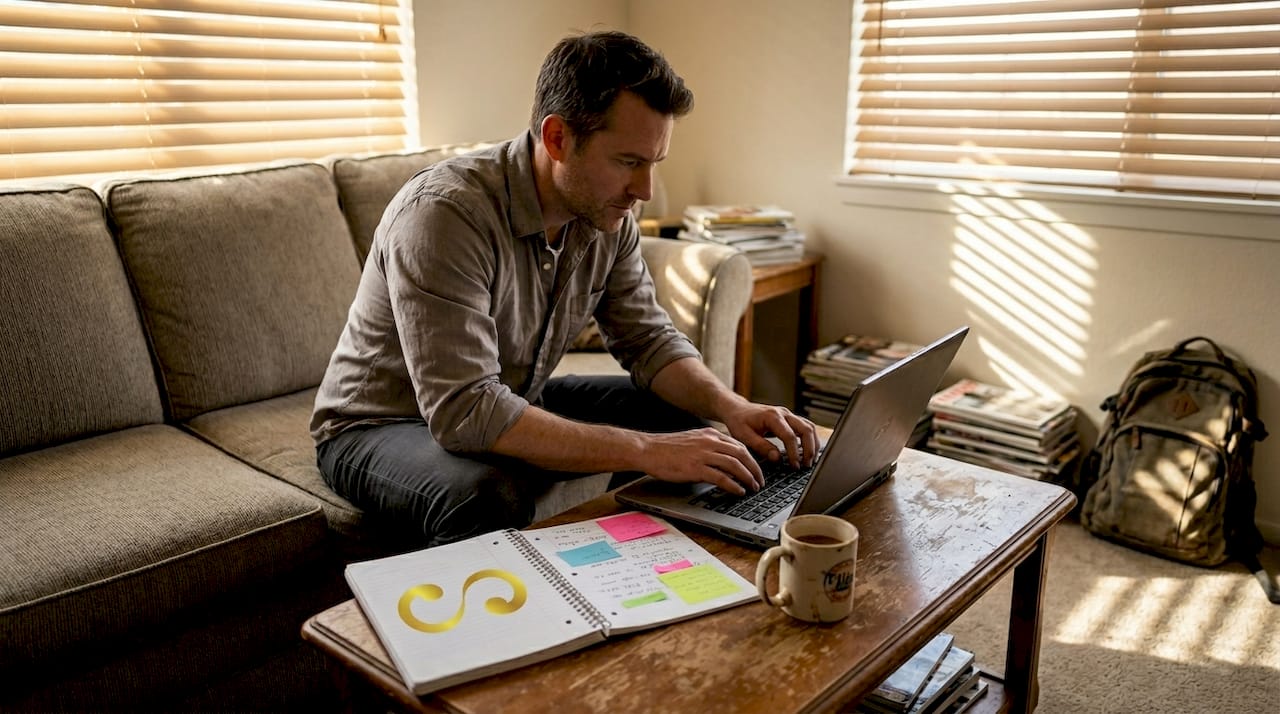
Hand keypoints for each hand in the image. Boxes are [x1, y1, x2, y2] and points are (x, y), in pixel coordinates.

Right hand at [639, 427, 763, 495]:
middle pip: (742, 454)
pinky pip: (721, 477)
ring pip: (735, 465)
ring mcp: (703, 454)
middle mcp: (709, 442)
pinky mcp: (696, 468)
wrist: (648, 449)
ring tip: (752, 487)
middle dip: (755, 469)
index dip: (752, 459)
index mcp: (710, 434)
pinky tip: (738, 491)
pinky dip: (733, 485)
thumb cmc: (667, 448)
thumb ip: (709, 445)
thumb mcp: (693, 440)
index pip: (739, 445)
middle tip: (759, 481)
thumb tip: (724, 458)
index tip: (756, 469)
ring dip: (747, 478)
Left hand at [719, 402, 819, 468]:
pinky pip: (806, 427)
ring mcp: (788, 415)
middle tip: (806, 466)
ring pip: (809, 427)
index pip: (790, 436)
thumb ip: (760, 447)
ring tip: (809, 462)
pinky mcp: (790, 419)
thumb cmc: (739, 422)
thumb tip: (777, 458)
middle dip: (810, 449)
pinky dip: (810, 440)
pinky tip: (808, 453)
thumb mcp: (744, 436)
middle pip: (806, 429)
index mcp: (772, 417)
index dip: (794, 453)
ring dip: (813, 444)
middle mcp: (783, 413)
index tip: (795, 466)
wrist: (737, 409)